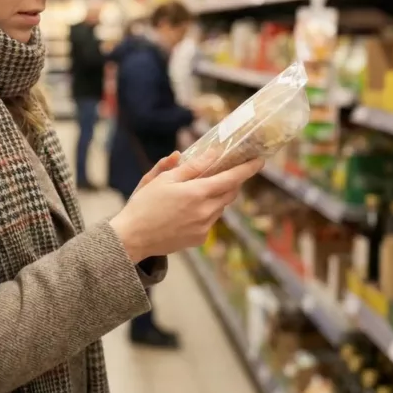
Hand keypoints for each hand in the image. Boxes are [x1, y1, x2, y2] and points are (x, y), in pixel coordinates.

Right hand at [109, 155, 263, 262]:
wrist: (132, 237)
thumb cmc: (144, 204)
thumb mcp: (163, 179)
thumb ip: (190, 166)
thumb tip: (211, 153)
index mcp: (197, 193)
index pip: (231, 178)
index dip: (247, 169)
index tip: (259, 161)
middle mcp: (206, 211)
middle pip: (230, 193)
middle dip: (230, 181)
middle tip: (224, 172)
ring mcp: (204, 227)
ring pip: (220, 207)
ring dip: (216, 196)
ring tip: (196, 192)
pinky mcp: (200, 239)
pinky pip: (210, 221)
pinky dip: (206, 212)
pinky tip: (186, 211)